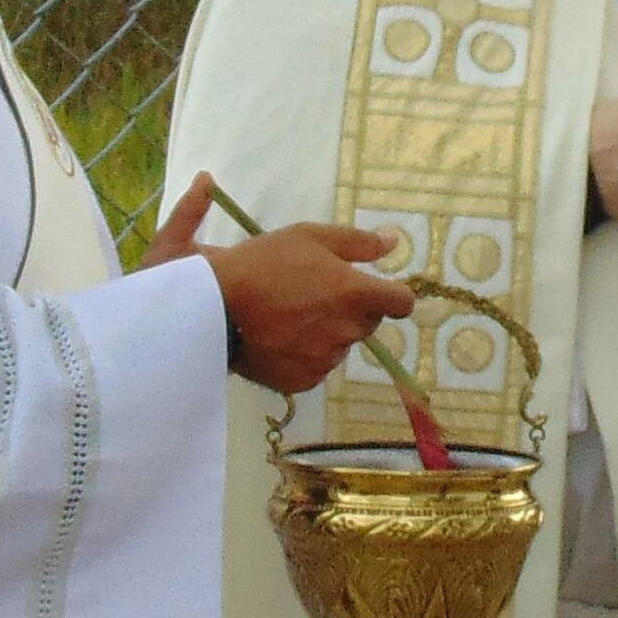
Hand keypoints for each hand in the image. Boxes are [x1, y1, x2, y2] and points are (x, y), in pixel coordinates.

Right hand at [154, 181, 415, 392]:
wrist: (214, 307)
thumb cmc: (263, 263)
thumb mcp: (309, 236)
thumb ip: (358, 242)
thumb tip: (393, 242)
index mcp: (355, 293)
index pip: (402, 302)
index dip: (392, 294)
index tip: (374, 288)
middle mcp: (348, 331)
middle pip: (368, 321)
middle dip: (351, 308)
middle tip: (315, 294)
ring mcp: (327, 359)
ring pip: (341, 343)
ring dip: (328, 331)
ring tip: (291, 315)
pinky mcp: (305, 381)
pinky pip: (318, 365)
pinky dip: (306, 354)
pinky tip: (281, 337)